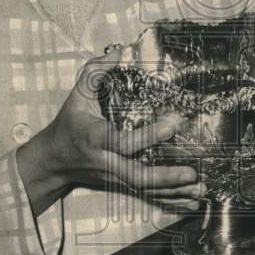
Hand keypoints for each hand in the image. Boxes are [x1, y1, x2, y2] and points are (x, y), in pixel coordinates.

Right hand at [17, 52, 200, 215]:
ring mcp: (113, 177)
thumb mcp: (77, 95)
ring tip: (200, 191)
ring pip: (145, 190)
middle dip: (166, 176)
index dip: (149, 135)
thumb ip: (96, 72)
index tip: (174, 123)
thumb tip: (121, 51)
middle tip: (192, 173)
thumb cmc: (70, 123)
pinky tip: (191, 203)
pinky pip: (146, 197)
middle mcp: (105, 162)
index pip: (123, 142)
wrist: (54, 160)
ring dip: (173, 192)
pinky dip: (170, 201)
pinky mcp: (119, 186)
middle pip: (136, 176)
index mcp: (95, 138)